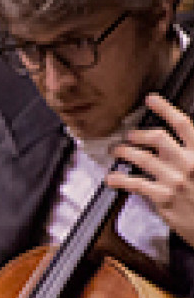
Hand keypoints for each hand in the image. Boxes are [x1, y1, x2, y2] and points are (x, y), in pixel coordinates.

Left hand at [110, 93, 193, 245]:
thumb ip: (192, 154)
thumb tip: (174, 145)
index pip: (183, 124)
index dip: (165, 108)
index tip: (151, 100)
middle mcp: (189, 163)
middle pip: (158, 138)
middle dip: (138, 134)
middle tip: (128, 134)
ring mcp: (175, 180)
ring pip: (143, 158)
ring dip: (125, 152)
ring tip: (116, 150)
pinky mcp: (164, 198)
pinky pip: (136, 184)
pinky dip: (120, 180)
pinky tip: (111, 178)